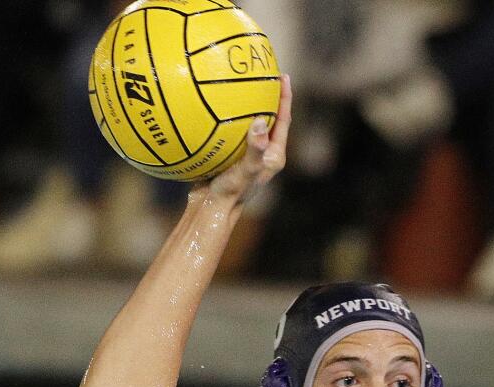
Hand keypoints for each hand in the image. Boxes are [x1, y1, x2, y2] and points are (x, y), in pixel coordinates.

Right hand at [193, 73, 290, 204]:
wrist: (209, 209)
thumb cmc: (231, 194)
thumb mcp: (244, 171)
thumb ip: (254, 149)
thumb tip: (259, 122)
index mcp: (273, 156)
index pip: (283, 120)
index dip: (285, 97)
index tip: (283, 75)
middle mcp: (262, 153)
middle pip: (269, 118)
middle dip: (267, 96)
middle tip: (262, 71)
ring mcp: (245, 154)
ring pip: (249, 123)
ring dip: (246, 103)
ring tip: (238, 81)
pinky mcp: (229, 155)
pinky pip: (230, 129)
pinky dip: (224, 115)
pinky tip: (210, 103)